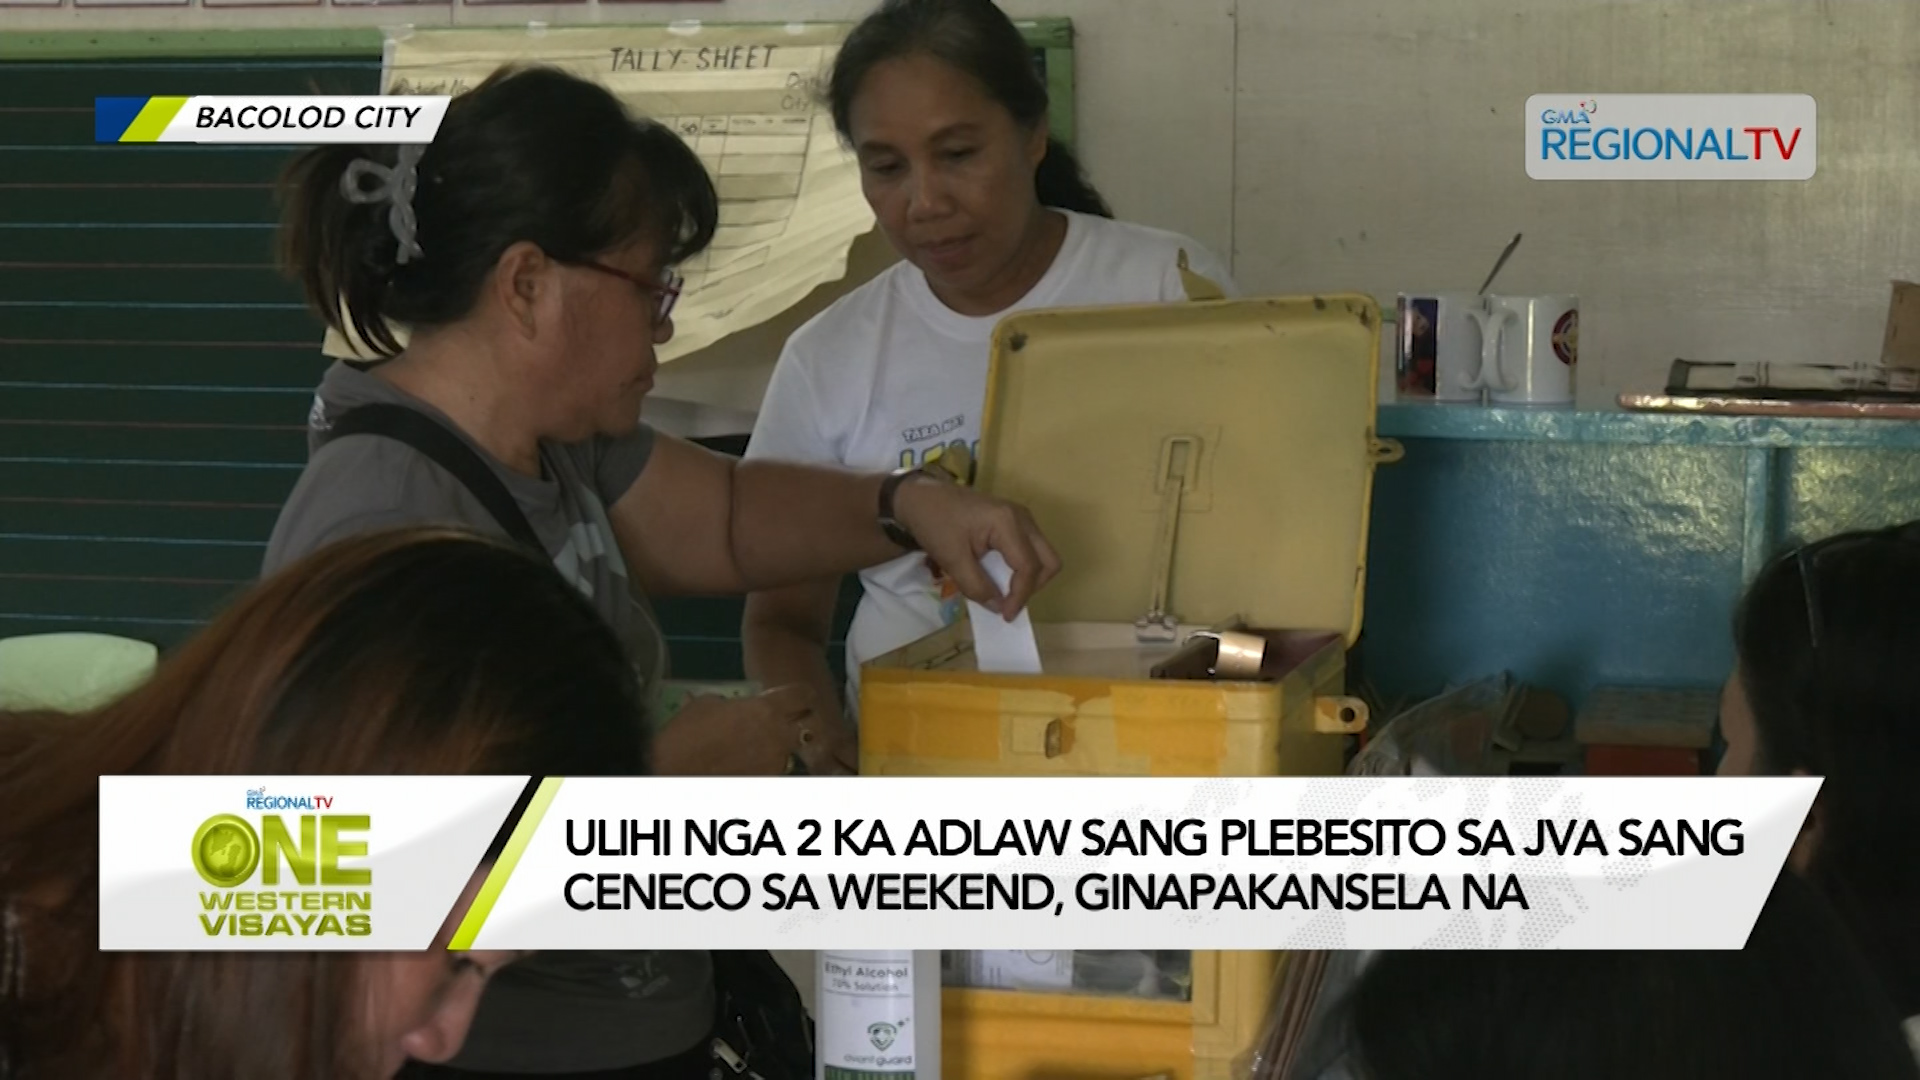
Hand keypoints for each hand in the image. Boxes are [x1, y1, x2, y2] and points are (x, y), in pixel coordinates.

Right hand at [652, 684, 830, 775]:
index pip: (803, 695)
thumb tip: (732, 705)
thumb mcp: (706, 704)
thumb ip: (731, 702)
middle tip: (775, 726)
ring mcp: (774, 765)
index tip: (798, 697)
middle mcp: (778, 737)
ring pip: (787, 754)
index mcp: (767, 710)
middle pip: (803, 728)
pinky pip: (772, 773)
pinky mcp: (765, 785)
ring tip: (750, 751)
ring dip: (775, 751)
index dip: (802, 695)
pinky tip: (742, 768)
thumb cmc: (687, 733)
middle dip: (792, 726)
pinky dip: (762, 770)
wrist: (672, 772)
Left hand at [893, 477, 1061, 618]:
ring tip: (1004, 592)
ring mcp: (1021, 517)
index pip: (1029, 566)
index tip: (1005, 615)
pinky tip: (1001, 577)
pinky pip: (1031, 549)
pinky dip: (1022, 568)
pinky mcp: (1014, 521)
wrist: (922, 497)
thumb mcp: (952, 560)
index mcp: (1007, 522)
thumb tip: (998, 607)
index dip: (1021, 595)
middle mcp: (1022, 517)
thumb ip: (976, 586)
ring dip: (1029, 578)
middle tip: (1009, 602)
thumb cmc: (935, 524)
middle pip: (1048, 560)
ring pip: (1043, 555)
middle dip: (1033, 587)